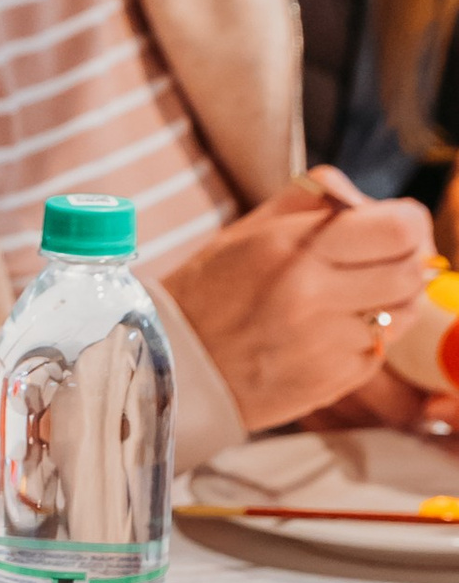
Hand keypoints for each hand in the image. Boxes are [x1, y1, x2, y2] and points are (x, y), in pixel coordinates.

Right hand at [161, 174, 435, 431]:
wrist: (171, 365)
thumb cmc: (211, 290)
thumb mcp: (251, 228)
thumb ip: (316, 200)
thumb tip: (373, 204)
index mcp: (294, 249)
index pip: (401, 229)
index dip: (407, 225)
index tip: (390, 230)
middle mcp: (313, 297)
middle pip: (411, 272)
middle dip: (403, 262)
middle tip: (376, 263)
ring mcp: (325, 345)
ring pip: (404, 314)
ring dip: (390, 302)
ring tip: (352, 299)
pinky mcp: (331, 382)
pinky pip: (378, 352)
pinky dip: (363, 340)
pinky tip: (327, 335)